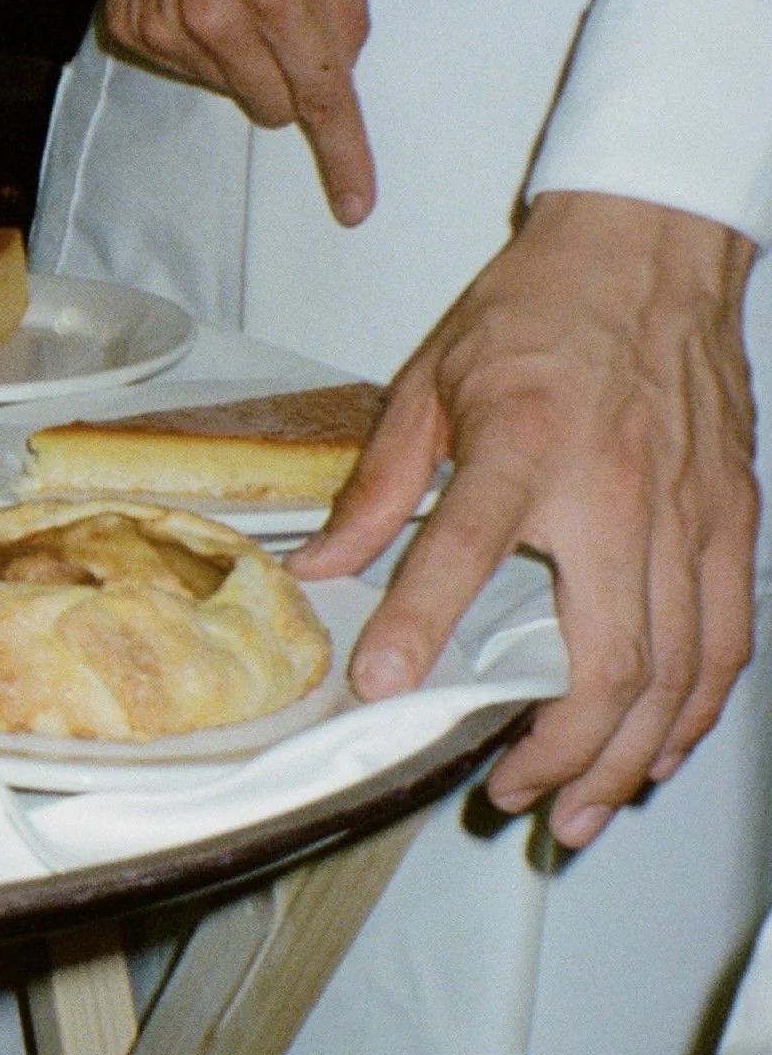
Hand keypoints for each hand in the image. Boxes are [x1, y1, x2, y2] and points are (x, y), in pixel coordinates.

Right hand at [109, 0, 376, 223]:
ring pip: (225, 88)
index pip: (320, 98)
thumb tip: (342, 72)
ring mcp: (162, 25)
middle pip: (270, 107)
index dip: (343, 156)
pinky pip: (182, 67)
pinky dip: (199, 39)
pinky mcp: (127, 25)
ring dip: (241, 52)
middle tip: (284, 10)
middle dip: (291, 77)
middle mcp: (213, 17)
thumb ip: (349, 8)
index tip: (353, 206)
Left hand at [289, 192, 758, 846]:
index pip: (463, 547)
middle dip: (560, 747)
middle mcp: (617, 490)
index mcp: (528, 443)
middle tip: (511, 793)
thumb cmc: (541, 307)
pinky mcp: (731, 520)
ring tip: (579, 806)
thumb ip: (379, 484)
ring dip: (627, 754)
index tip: (381, 686)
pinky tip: (657, 748)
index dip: (418, 624)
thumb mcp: (433, 379)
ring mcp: (689, 513)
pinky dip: (696, 708)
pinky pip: (726, 638)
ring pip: (676, 671)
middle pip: (606, 655)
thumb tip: (323, 566)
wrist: (651, 248)